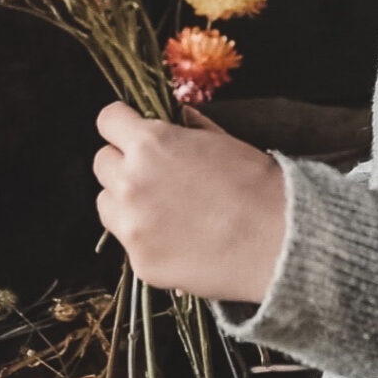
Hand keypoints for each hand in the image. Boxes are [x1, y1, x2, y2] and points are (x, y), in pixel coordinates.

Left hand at [93, 100, 286, 303]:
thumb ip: (190, 127)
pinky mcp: (139, 262)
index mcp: (150, 143)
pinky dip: (147, 239)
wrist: (276, 240)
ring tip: (163, 210)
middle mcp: (130, 181)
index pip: (108, 120)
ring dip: (125, 202)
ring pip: (106, 203)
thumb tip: (177, 116)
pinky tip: (179, 240)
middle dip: (123, 164)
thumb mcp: (223, 140)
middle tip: (154, 175)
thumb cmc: (256, 184)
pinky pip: (129, 242)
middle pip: (101, 162)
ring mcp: (131, 225)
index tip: (132, 132)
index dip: (122, 124)